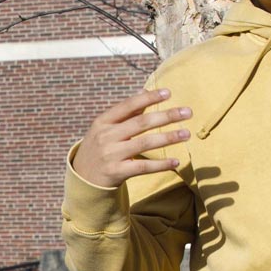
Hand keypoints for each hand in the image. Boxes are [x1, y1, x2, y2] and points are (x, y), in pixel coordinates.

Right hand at [72, 87, 190, 187]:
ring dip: (168, 138)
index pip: (128, 105)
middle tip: (188, 112)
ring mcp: (111, 155)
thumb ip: (124, 112)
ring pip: (144, 143)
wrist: (82, 179)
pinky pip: (143, 167)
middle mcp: (106, 136)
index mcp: (103, 122)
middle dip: (166, 116)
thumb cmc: (99, 148)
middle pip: (141, 123)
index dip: (149, 98)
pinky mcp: (116, 172)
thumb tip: (143, 92)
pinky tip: (176, 161)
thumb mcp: (105, 128)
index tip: (168, 93)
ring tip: (186, 134)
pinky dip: (161, 164)